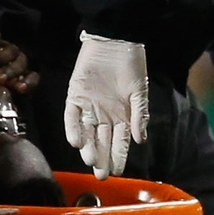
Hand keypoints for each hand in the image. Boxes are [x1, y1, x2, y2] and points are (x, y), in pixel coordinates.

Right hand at [0, 28, 39, 95]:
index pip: (31, 77)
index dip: (29, 81)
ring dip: (1, 60)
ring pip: (11, 50)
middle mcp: (9, 62)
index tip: (21, 87)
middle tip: (0, 78)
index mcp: (13, 78)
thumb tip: (12, 110)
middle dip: (12, 71)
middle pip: (22, 62)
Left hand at [65, 33, 147, 177]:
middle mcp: (103, 115)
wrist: (115, 41)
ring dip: (88, 147)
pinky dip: (73, 128)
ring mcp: (88, 107)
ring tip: (90, 160)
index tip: (119, 172)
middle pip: (102, 141)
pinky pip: (72, 116)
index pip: (120, 142)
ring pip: (87, 132)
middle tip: (101, 173)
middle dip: (102, 158)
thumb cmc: (131, 65)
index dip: (119, 157)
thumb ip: (140, 115)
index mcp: (121, 116)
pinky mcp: (75, 96)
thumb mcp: (140, 91)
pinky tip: (76, 141)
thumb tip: (141, 140)